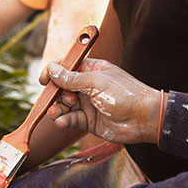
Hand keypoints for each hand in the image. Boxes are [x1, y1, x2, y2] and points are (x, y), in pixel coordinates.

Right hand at [40, 58, 162, 144]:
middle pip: (62, 87)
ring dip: (57, 108)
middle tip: (60, 98)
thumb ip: (72, 79)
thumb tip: (52, 69)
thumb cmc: (125, 94)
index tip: (43, 79)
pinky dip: (63, 120)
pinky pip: (70, 119)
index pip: (66, 67)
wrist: (144, 119)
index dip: (53, 71)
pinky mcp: (89, 121)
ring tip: (55, 112)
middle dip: (55, 93)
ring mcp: (88, 104)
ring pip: (64, 105)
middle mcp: (88, 86)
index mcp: (91, 70)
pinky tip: (61, 121)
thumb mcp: (96, 82)